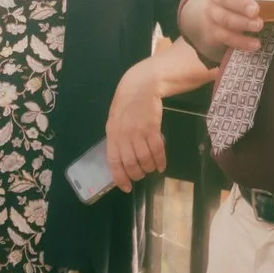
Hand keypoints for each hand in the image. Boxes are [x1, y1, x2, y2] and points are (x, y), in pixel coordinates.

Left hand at [105, 62, 167, 190]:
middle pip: (129, 163)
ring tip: (152, 170)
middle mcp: (123, 135)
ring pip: (144, 159)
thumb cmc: (128, 102)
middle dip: (136, 174)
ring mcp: (137, 131)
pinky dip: (160, 161)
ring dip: (149, 168)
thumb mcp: (116, 119)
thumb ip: (117, 137)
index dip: (119, 177)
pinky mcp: (152, 127)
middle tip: (141, 177)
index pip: (113, 161)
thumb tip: (121, 158)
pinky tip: (162, 165)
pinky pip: (157, 150)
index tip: (126, 187)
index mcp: (112, 133)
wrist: (142, 84)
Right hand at [198, 0, 266, 54]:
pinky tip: (255, 44)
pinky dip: (240, 41)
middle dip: (239, 3)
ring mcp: (211, 12)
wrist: (212, 11)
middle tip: (256, 10)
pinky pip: (225, 37)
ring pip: (222, 17)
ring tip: (259, 25)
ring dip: (241, 23)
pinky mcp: (212, 30)